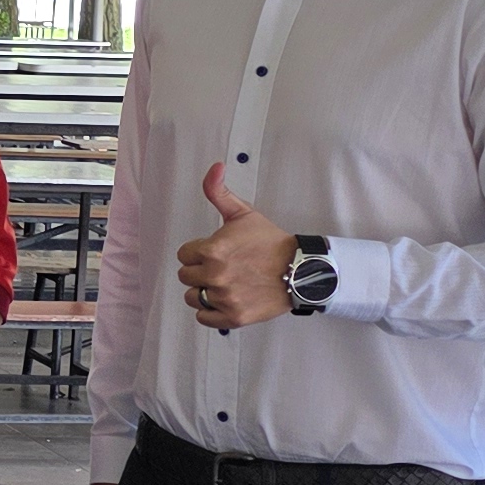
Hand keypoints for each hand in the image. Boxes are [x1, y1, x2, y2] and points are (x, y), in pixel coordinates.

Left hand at [177, 163, 299, 331]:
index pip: (184, 255)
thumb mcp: (243, 213)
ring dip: (204, 291)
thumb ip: (219, 191)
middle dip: (200, 271)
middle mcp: (215, 276)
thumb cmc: (270, 241)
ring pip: (193, 297)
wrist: (299, 270)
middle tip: (223, 267)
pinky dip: (211, 311)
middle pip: (186, 277)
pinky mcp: (233, 317)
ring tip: (225, 283)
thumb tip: (214, 166)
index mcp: (211, 251)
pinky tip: (226, 299)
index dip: (199, 252)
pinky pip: (204, 318)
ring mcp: (224, 298)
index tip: (217, 252)